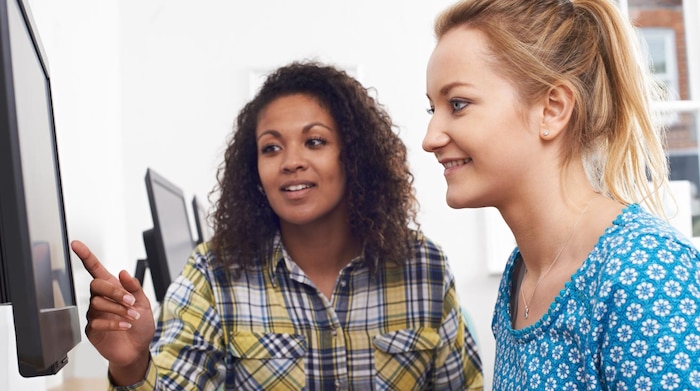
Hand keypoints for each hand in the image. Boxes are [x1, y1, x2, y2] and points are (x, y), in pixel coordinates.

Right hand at [71, 240, 154, 384]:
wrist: (138, 348)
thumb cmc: (140, 324)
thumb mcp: (144, 303)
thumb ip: (134, 287)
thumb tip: (123, 273)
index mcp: (113, 288)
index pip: (95, 269)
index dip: (85, 256)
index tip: (76, 244)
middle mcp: (101, 298)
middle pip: (96, 285)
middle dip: (115, 291)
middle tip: (131, 301)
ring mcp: (95, 314)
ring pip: (98, 303)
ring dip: (118, 309)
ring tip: (133, 316)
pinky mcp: (92, 329)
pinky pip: (97, 321)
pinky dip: (114, 322)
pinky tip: (125, 325)